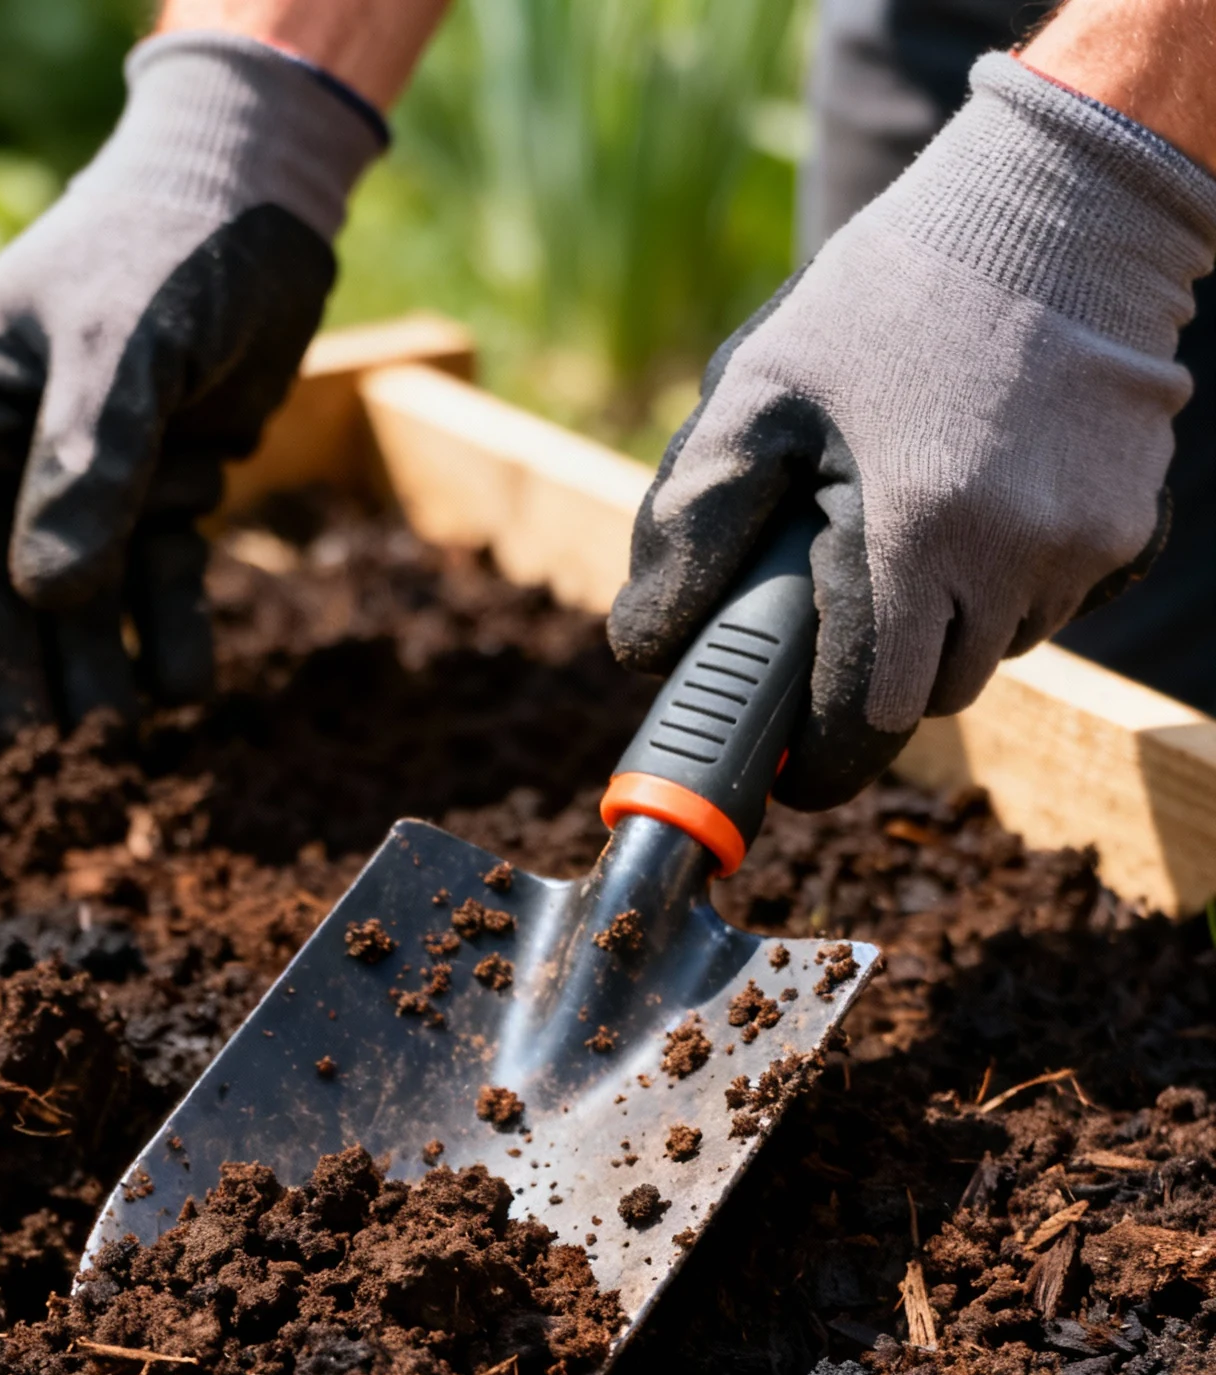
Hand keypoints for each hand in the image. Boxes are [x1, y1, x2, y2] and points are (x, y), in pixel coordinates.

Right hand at [0, 33, 381, 748]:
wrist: (264, 198)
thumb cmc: (172, 244)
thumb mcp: (125, 340)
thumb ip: (87, 464)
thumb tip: (48, 597)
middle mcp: (10, 448)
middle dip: (12, 680)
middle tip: (37, 768)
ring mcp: (86, 475)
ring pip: (74, 602)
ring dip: (91, 675)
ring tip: (114, 746)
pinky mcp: (163, 491)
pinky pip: (155, 583)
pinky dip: (169, 633)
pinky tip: (184, 688)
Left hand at [610, 53, 1215, 809]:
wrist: (1060, 205)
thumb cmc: (891, 294)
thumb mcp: (761, 386)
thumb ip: (694, 522)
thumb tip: (642, 645)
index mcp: (911, 535)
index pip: (870, 714)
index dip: (825, 754)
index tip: (793, 769)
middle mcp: (1011, 557)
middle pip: (935, 693)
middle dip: (883, 673)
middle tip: (844, 608)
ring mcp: (1082, 547)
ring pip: (999, 650)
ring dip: (952, 622)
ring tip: (918, 520)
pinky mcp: (1132, 525)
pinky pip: (1057, 600)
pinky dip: (1015, 577)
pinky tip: (990, 494)